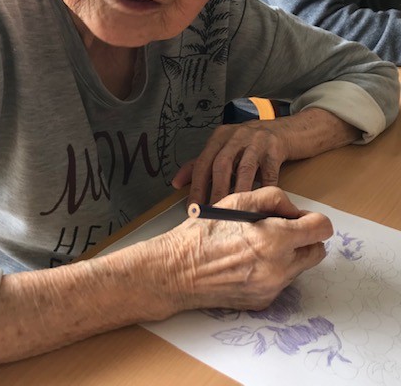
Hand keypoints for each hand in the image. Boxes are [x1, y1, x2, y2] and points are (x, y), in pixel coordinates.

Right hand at [159, 187, 331, 313]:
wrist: (178, 271)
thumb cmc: (203, 233)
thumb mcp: (237, 200)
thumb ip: (274, 198)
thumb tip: (294, 211)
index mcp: (275, 239)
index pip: (321, 230)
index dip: (313, 220)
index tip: (300, 218)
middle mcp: (279, 268)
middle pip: (317, 252)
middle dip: (305, 238)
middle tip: (282, 230)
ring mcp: (272, 288)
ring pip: (299, 268)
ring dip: (288, 255)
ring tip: (258, 245)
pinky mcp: (263, 301)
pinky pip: (281, 283)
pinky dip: (272, 271)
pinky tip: (248, 263)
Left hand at [172, 109, 359, 203]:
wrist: (289, 130)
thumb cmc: (253, 144)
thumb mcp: (226, 148)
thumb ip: (201, 164)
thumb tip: (176, 183)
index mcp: (220, 137)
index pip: (203, 162)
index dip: (196, 186)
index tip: (193, 208)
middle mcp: (236, 135)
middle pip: (221, 165)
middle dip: (215, 192)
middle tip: (213, 215)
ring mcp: (258, 140)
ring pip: (245, 169)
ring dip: (239, 193)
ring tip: (236, 213)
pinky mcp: (276, 148)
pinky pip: (270, 173)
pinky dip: (266, 190)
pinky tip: (263, 205)